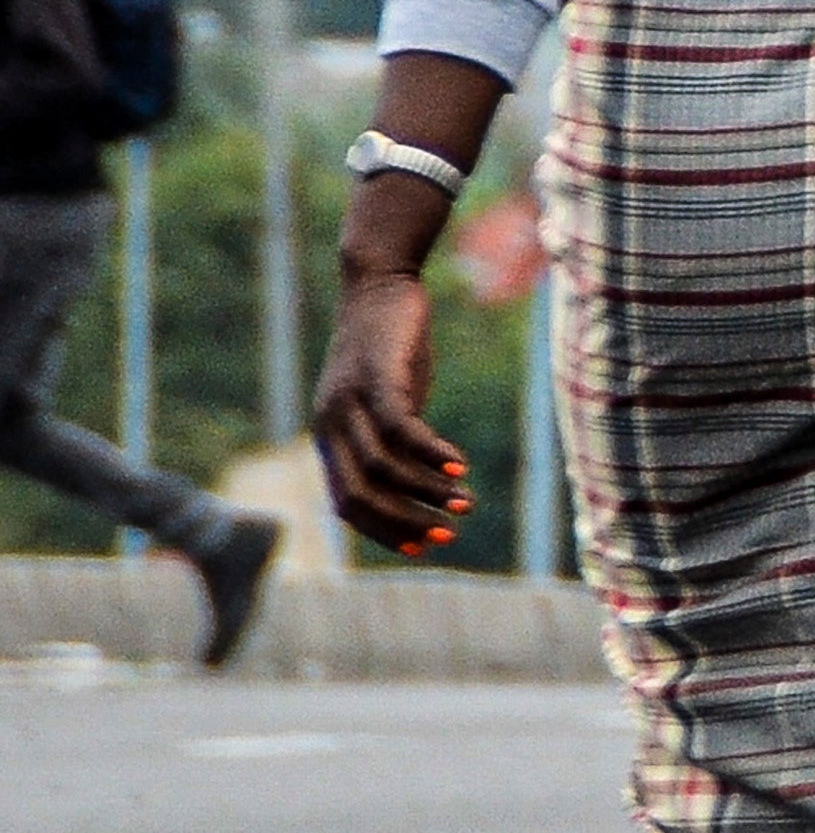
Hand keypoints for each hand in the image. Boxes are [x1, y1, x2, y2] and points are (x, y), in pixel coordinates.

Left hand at [312, 270, 473, 553]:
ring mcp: (348, 403)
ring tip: (466, 502)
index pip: (347, 504)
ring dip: (427, 492)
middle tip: (448, 536)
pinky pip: (402, 431)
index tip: (425, 546)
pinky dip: (433, 455)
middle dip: (404, 522)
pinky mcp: (376, 379)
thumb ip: (391, 437)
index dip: (384, 531)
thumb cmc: (388, 346)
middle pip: (360, 495)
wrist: (378, 286)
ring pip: (383, 468)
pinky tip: (461, 467)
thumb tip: (421, 476)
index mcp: (330, 437)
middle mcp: (331, 426)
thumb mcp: (388, 398)